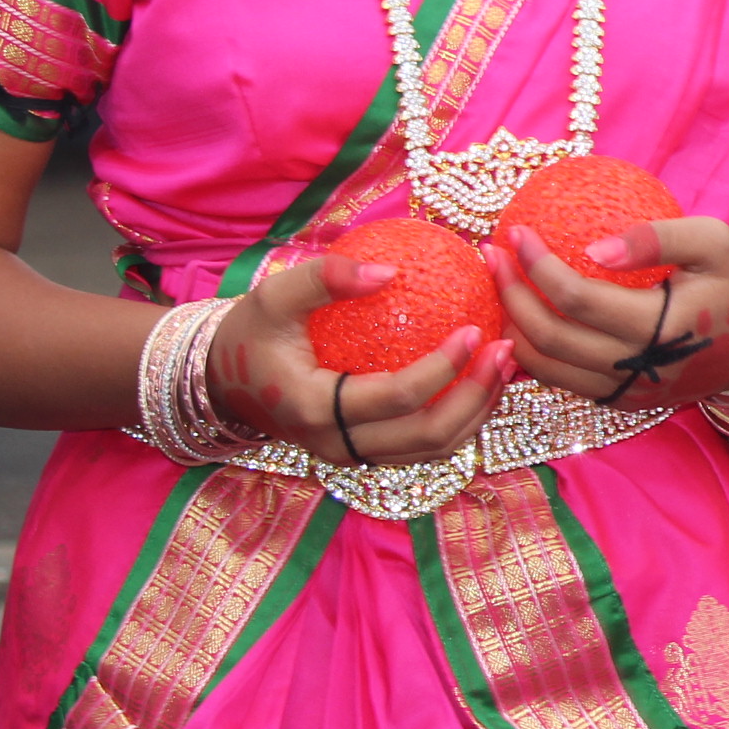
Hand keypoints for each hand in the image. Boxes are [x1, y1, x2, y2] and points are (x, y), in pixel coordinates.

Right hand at [211, 254, 511, 466]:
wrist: (221, 382)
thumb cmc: (251, 332)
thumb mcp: (274, 294)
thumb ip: (325, 277)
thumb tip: (390, 271)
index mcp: (316, 409)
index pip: (397, 397)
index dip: (443, 367)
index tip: (475, 328)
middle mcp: (338, 445)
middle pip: (428, 436)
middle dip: (477, 396)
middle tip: (506, 349)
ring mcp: (354, 456)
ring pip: (434, 450)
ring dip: (478, 411)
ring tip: (505, 363)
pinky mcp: (367, 454)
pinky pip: (425, 445)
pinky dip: (460, 417)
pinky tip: (481, 378)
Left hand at [493, 219, 728, 409]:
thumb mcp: (715, 241)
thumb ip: (658, 237)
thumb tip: (592, 249)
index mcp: (659, 328)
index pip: (576, 300)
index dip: (537, 266)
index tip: (517, 232)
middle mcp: (637, 369)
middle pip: (548, 337)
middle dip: (509, 294)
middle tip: (492, 255)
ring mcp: (626, 393)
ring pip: (545, 368)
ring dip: (512, 326)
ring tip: (501, 285)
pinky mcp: (621, 403)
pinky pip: (561, 381)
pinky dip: (533, 352)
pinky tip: (524, 316)